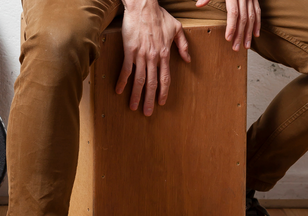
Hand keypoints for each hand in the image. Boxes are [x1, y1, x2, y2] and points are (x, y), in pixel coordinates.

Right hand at [116, 1, 190, 116]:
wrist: (143, 7)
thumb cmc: (159, 16)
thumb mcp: (177, 29)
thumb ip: (183, 45)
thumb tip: (188, 59)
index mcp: (165, 54)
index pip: (165, 78)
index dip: (163, 92)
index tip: (161, 103)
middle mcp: (153, 58)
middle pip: (151, 83)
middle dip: (149, 100)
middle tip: (146, 113)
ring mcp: (141, 56)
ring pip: (139, 80)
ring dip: (136, 95)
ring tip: (133, 107)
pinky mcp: (129, 51)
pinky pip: (126, 70)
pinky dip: (122, 81)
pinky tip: (118, 90)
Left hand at [196, 0, 260, 50]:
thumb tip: (198, 4)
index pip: (234, 13)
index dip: (232, 26)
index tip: (228, 38)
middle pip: (244, 18)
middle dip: (240, 34)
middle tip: (236, 48)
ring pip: (252, 18)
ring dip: (249, 33)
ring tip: (245, 46)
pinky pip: (258, 12)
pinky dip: (258, 24)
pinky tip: (255, 34)